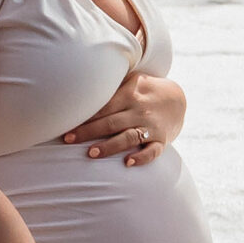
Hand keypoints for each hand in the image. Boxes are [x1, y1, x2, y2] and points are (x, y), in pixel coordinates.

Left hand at [61, 71, 186, 167]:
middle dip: (88, 132)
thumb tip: (80, 87)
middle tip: (68, 139)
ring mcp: (151, 127)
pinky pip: (152, 151)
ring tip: (91, 153)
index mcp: (130, 94)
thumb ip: (111, 85)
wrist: (178, 100)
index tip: (65, 123)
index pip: (103, 107)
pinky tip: (128, 163)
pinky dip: (141, 158)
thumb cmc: (144, 90)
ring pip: (128, 137)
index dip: (84, 116)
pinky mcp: (161, 141)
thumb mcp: (131, 80)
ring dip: (109, 146)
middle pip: (111, 122)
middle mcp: (140, 110)